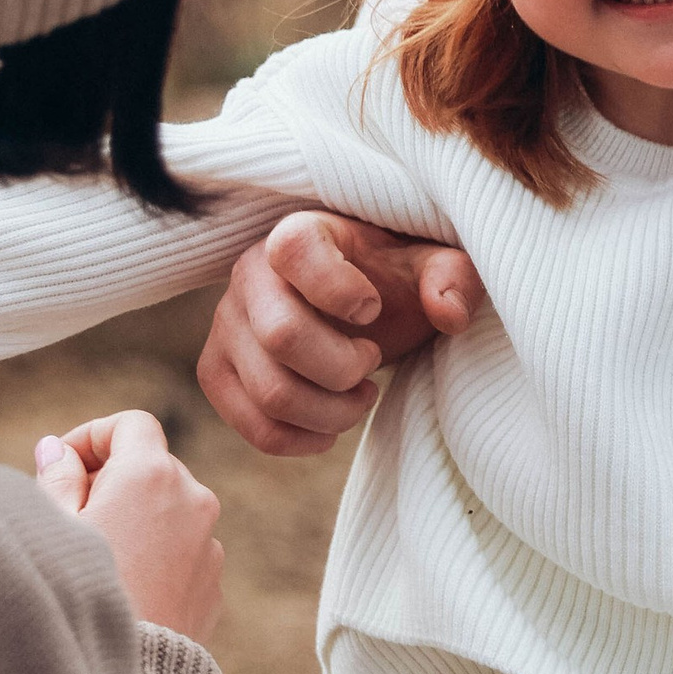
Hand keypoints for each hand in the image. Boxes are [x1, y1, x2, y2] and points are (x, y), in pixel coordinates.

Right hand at [35, 409, 223, 641]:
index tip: (61, 464)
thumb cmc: (77, 597)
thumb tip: (57, 451)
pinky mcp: (213, 584)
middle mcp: (193, 500)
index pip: (131, 424)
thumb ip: (56, 478)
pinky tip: (121, 588)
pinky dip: (155, 554)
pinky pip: (182, 552)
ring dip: (136, 518)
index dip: (93, 436)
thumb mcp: (52, 530)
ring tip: (93, 556)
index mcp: (151, 474)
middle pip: (152, 466)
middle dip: (111, 478)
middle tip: (67, 512)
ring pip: (169, 511)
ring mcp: (208, 544)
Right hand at [197, 210, 481, 456]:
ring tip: (359, 396)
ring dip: (332, 413)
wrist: (355, 306)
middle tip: (372, 363)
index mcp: (297, 232)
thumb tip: (449, 311)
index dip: (341, 290)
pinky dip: (301, 441)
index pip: (292, 252)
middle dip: (344, 369)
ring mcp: (226, 325)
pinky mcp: (218, 371)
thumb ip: (454, 276)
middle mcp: (249, 272)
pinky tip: (331, 427)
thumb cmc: (394, 279)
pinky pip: (251, 426)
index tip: (374, 309)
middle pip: (282, 338)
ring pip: (270, 394)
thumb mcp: (432, 265)